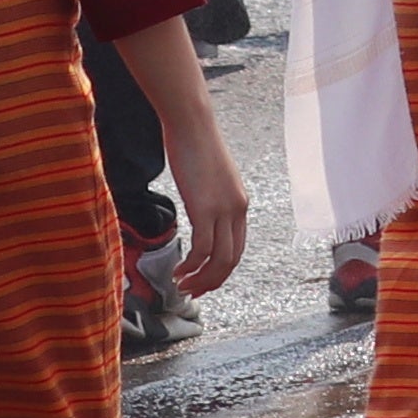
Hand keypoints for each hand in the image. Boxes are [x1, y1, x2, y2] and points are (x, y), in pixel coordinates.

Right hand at [162, 109, 252, 299]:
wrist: (192, 124)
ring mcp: (223, 210)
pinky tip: (177, 271)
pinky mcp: (205, 208)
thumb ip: (209, 199)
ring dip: (200, 279)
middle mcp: (237, 210)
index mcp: (240, 205)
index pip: (236, 249)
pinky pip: (202, 249)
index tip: (203, 282)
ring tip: (181, 286)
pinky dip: (190, 266)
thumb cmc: (195, 146)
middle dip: (211, 282)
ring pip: (219, 260)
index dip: (221, 271)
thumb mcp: (209, 179)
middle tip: (191, 292)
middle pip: (231, 260)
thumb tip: (199, 211)